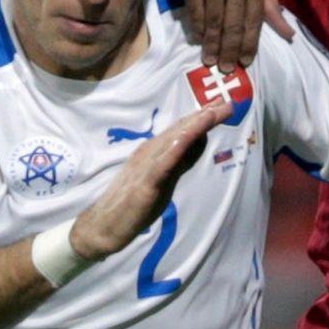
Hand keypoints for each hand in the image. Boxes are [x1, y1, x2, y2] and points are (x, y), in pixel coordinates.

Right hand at [71, 101, 230, 259]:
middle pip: (180, 131)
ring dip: (193, 126)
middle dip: (204, 117)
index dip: (201, 118)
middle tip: (226, 102)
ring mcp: (146, 167)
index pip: (181, 131)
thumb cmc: (131, 205)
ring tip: (212, 112)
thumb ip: (179, 162)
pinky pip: (163, 163)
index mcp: (153, 152)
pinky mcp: (145, 184)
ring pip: (173, 142)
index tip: (221, 106)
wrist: (102, 226)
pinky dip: (177, 148)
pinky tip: (190, 137)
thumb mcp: (162, 180)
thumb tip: (198, 143)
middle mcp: (150, 153)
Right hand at [174, 0, 292, 69]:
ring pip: (214, 22)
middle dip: (230, 51)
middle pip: (233, 25)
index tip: (245, 62)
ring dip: (212, 45)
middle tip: (227, 69)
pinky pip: (196, 12)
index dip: (250, 44)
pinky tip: (199, 39)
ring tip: (210, 60)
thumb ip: (271, 4)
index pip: (254, 20)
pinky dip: (197, 29)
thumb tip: (288, 34)